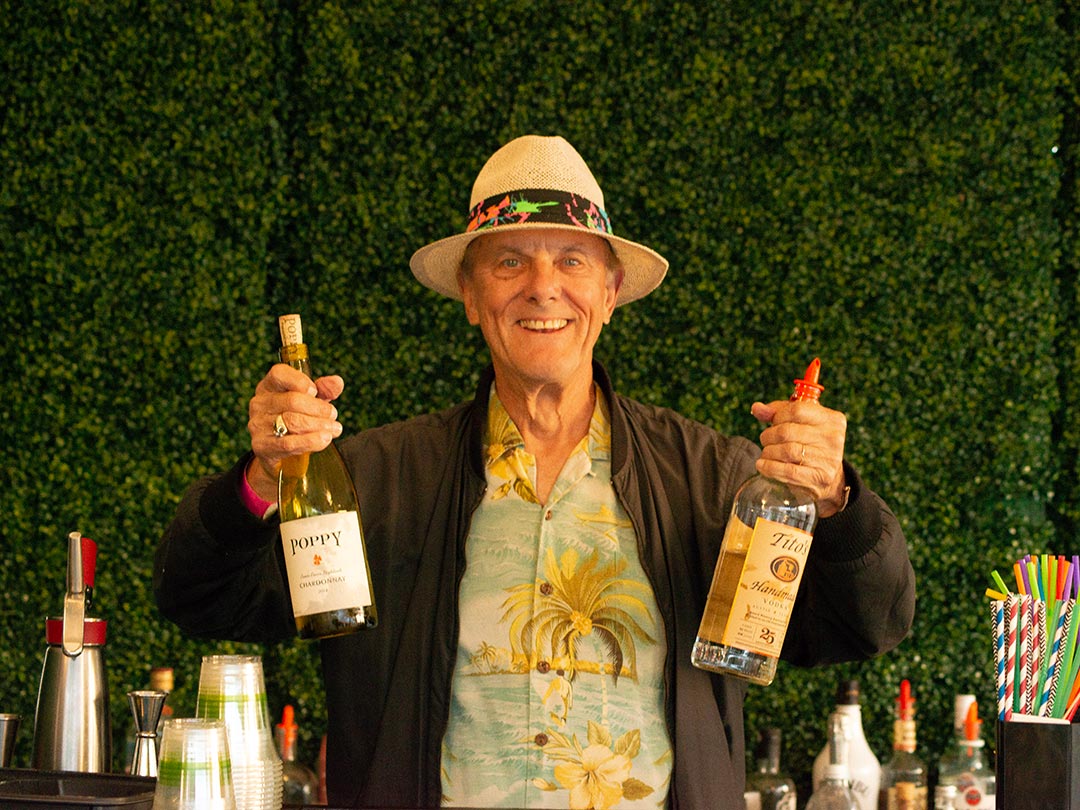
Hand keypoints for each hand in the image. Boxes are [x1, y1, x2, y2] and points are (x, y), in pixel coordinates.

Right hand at [245, 364, 343, 500]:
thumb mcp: (310, 401)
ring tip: (335, 429)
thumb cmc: (295, 418)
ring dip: (319, 425)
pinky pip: (289, 443)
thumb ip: (324, 389)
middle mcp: (259, 403)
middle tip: (333, 415)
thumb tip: (337, 382)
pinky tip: (325, 439)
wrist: (278, 453)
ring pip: (293, 421)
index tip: (315, 391)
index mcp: (269, 386)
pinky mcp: (261, 446)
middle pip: (292, 400)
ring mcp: (258, 424)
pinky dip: (311, 441)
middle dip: (319, 408)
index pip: (279, 374)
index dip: (299, 380)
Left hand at [750, 398, 847, 516]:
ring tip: (766, 453)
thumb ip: (778, 412)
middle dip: (769, 435)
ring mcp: (828, 459)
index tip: (773, 422)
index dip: (778, 415)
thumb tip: (757, 408)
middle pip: (787, 431)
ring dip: (769, 452)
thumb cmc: (809, 445)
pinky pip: (788, 471)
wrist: (829, 479)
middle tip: (765, 440)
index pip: (797, 410)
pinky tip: (762, 465)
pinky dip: (770, 467)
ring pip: (787, 451)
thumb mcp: (799, 424)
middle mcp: (833, 438)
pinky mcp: (820, 477)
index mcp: (831, 419)